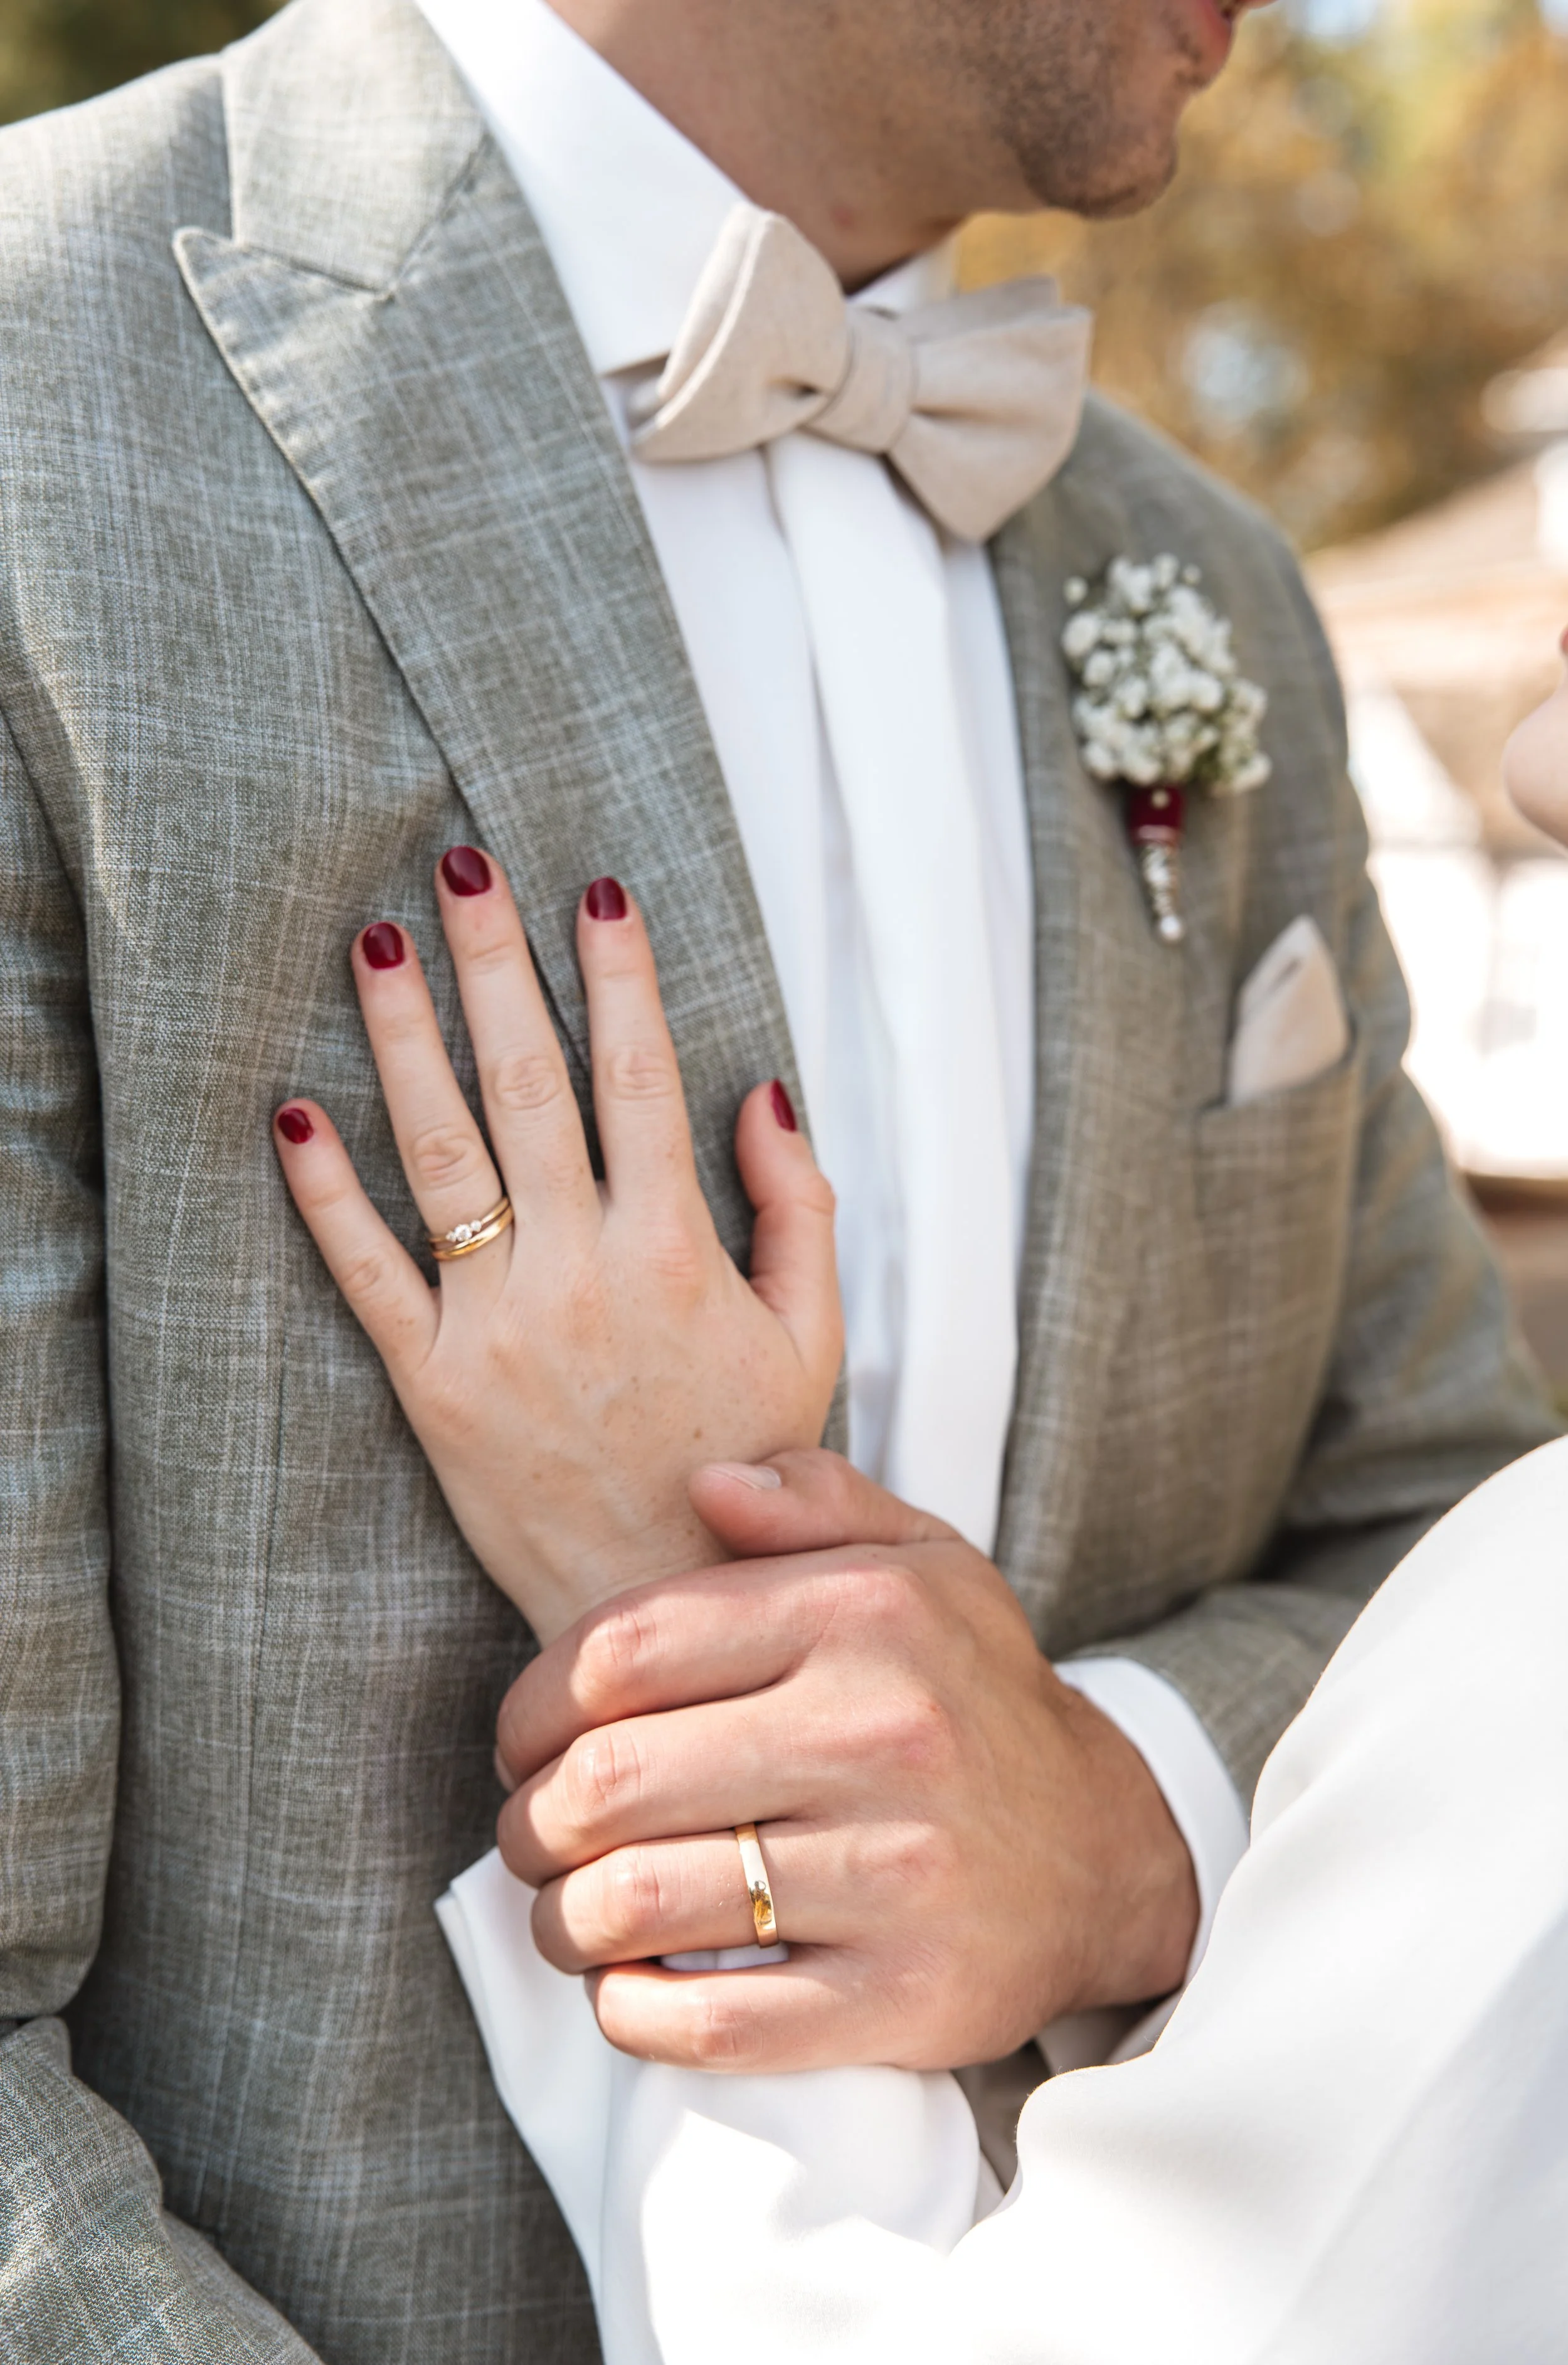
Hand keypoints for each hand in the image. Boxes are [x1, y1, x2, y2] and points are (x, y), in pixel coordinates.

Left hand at [272, 853, 841, 1641]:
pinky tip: (294, 1112)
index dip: (619, 978)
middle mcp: (581, 1272)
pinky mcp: (430, 1384)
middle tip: (462, 872)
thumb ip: (800, 1209)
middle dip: (495, 966)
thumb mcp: (815, 1340)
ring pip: (440, 1152)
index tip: (595, 893)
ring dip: (402, 1038)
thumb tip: (762, 1090)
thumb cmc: (747, 1471)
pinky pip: (366, 1272)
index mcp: (677, 1251)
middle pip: (528, 1085)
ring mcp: (497, 1325)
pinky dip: (325, 1192)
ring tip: (373, 946)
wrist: (660, 1608)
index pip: (640, 1079)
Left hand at [495, 1451, 1199, 2070]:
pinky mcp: (901, 1997)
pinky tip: (627, 1987)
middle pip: (610, 1780)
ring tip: (565, 1916)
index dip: (532, 1704)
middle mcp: (881, 1734)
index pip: (625, 1650)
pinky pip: (709, 2021)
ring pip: (639, 1904)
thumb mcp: (925, 1562)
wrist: (1108, 1853)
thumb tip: (703, 1482)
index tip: (519, 1743)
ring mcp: (893, 1874)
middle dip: (529, 1821)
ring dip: (562, 1922)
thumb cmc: (974, 1696)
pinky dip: (631, 2012)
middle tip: (528, 1837)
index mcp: (864, 1615)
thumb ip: (814, 1501)